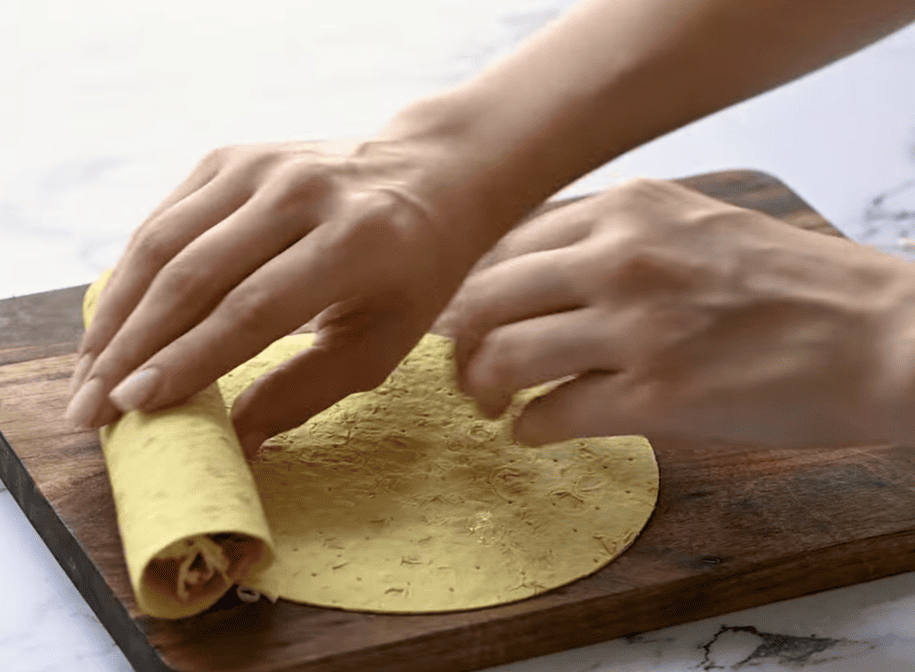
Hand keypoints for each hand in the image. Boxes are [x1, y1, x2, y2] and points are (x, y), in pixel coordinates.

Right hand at [65, 120, 527, 453]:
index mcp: (355, 241)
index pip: (251, 309)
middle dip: (129, 350)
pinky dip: (129, 276)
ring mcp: (258, 165)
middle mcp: (300, 191)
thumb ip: (303, 393)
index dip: (186, 360)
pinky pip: (162, 221)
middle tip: (87, 408)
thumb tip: (231, 448)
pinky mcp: (228, 157)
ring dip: (114, 316)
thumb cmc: (411, 274)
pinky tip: (110, 325)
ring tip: (85, 376)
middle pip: (191, 275)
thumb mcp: (380, 344)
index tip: (132, 407)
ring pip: (160, 243)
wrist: (428, 174)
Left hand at [441, 178, 914, 447]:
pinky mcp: (656, 395)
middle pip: (483, 296)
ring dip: (481, 387)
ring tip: (489, 404)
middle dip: (457, 338)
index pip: (502, 242)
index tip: (463, 314)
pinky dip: (528, 428)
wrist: (883, 336)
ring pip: (503, 355)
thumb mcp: (694, 225)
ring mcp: (635, 326)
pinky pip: (550, 414)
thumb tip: (533, 270)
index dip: (468, 285)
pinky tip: (531, 432)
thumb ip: (614, 236)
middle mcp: (619, 257)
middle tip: (462, 366)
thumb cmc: (791, 284)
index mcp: (627, 209)